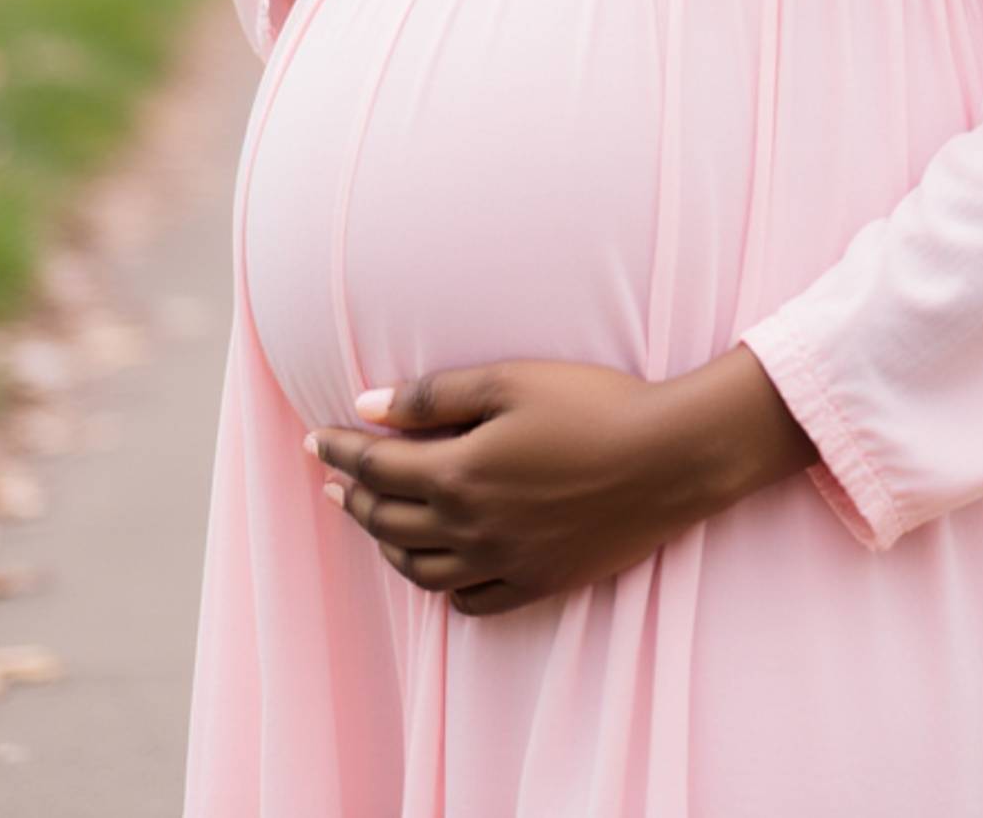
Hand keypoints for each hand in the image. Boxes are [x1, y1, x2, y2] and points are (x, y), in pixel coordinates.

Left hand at [302, 360, 709, 617]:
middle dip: (354, 499)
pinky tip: (439, 567)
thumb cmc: (591, 404)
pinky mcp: (538, 582)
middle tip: (335, 481)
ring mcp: (504, 562)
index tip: (314, 440)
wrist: (668, 457)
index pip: (375, 469)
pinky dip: (442, 587)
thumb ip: (432, 398)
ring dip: (387, 543)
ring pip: (420, 569)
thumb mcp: (509, 380)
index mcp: (458, 474)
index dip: (339, 453)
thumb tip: (365, 408)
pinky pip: (471, 601)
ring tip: (375, 522)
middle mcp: (471, 528)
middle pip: (389, 522)